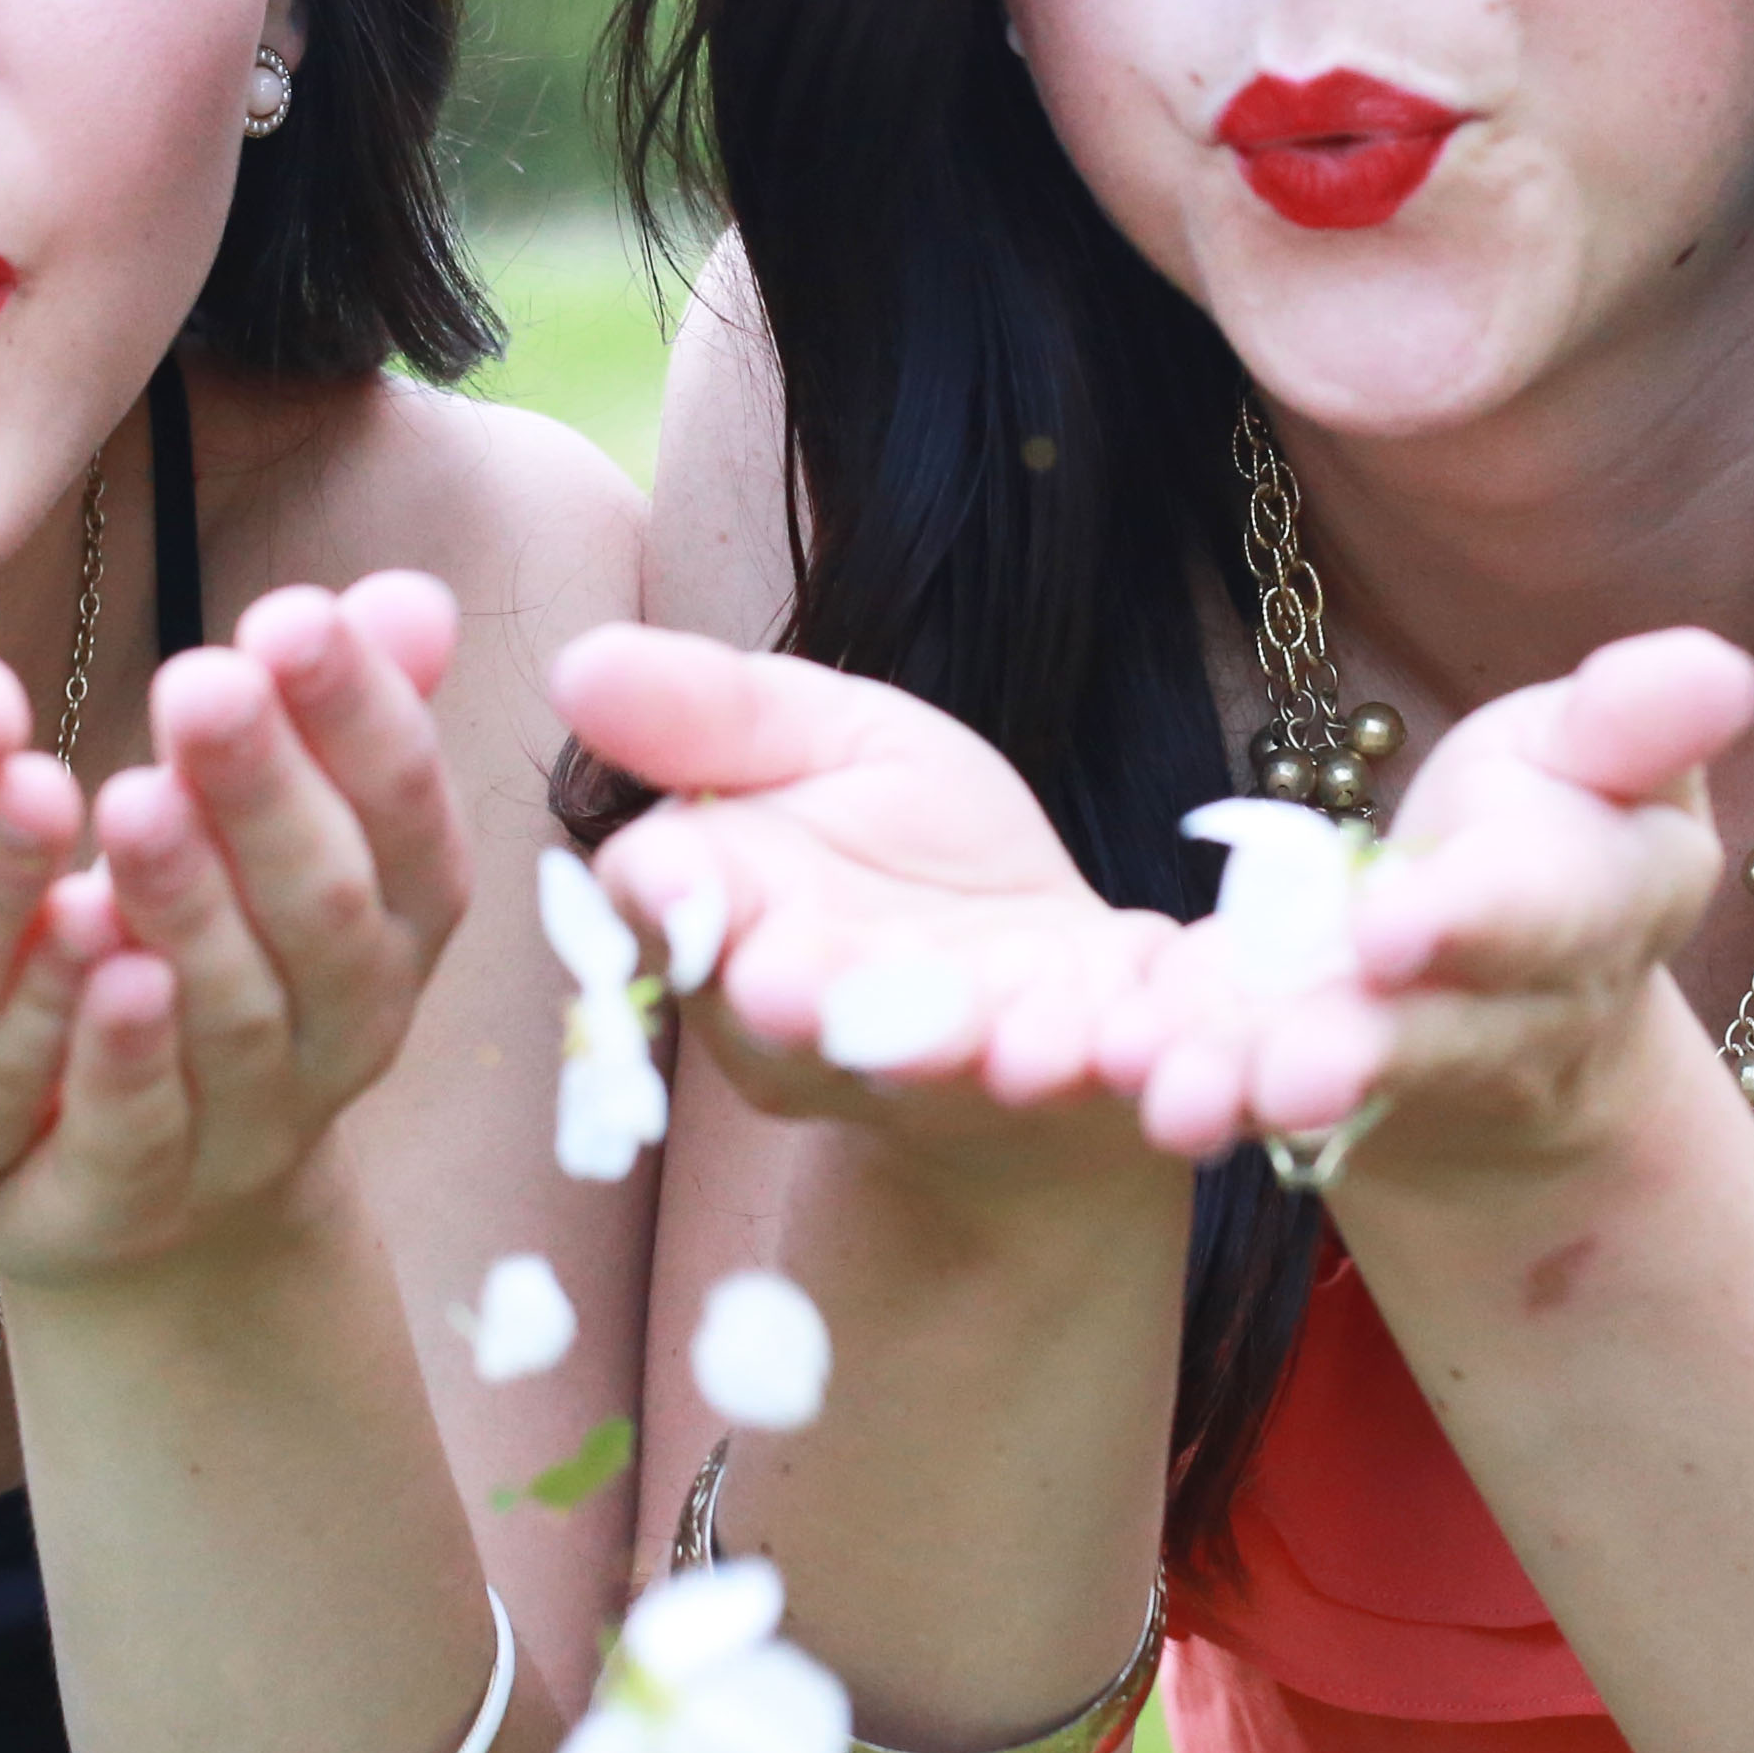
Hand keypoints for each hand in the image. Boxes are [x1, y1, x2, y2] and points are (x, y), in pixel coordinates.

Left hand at [0, 575, 472, 1282]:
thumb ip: (340, 725)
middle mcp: (346, 1029)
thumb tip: (414, 597)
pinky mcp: (137, 1197)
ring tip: (130, 799)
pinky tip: (86, 961)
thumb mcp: (286, 844)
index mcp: (395, 925)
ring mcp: (250, 1126)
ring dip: (191, 906)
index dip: (359, 718)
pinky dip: (120, 1052)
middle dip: (269, 794)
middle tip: (201, 682)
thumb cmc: (222, 966)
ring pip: (235, 1015)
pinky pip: (141, 1130)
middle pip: (326, 910)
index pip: (403, 815)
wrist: (161, 1208)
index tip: (290, 615)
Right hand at [550, 626, 1183, 1179]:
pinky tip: (1178, 1070)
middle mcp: (843, 1031)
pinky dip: (1168, 1076)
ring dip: (1000, 1058)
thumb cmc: (913, 859)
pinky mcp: (1106, 1090)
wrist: (1053, 994)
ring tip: (1038, 1046)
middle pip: (814, 1024)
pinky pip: (1133, 1086)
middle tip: (807, 992)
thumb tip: (575, 662)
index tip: (681, 887)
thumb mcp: (820, 742)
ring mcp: (978, 1072)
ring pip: (968, 1073)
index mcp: (747, 933)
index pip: (682, 918)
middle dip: (826, 1009)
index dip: (680, 909)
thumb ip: (711, 714)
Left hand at [1104, 629, 1753, 1187]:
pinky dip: (1190, 1079)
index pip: (1548, 908)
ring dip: (1253, 1088)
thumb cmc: (1558, 821)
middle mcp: (1516, 1011)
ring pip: (1337, 1082)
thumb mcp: (1602, 757)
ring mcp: (1410, 1067)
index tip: (1393, 927)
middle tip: (1286, 1071)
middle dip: (1362, 1048)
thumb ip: (1637, 722)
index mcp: (1607, 900)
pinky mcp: (1312, 1083)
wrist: (1511, 978)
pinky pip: (1249, 1086)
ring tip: (1177, 1098)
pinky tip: (1120, 1068)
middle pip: (1439, 1032)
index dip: (1473, 920)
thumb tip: (1723, 670)